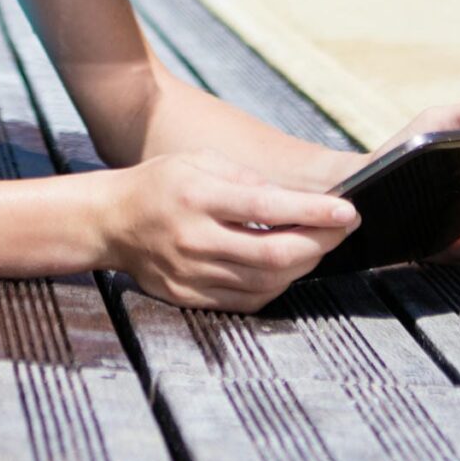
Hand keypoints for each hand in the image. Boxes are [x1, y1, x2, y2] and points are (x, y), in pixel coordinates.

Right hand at [107, 149, 359, 311]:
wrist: (110, 221)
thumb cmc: (161, 183)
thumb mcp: (200, 161)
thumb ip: (247, 179)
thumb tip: (296, 200)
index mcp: (197, 197)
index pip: (268, 207)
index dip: (314, 211)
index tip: (348, 210)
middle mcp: (195, 239)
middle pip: (274, 254)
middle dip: (320, 243)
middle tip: (342, 228)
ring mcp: (191, 274)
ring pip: (266, 281)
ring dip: (303, 264)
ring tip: (318, 244)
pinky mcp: (190, 296)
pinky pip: (248, 299)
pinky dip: (277, 284)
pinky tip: (287, 266)